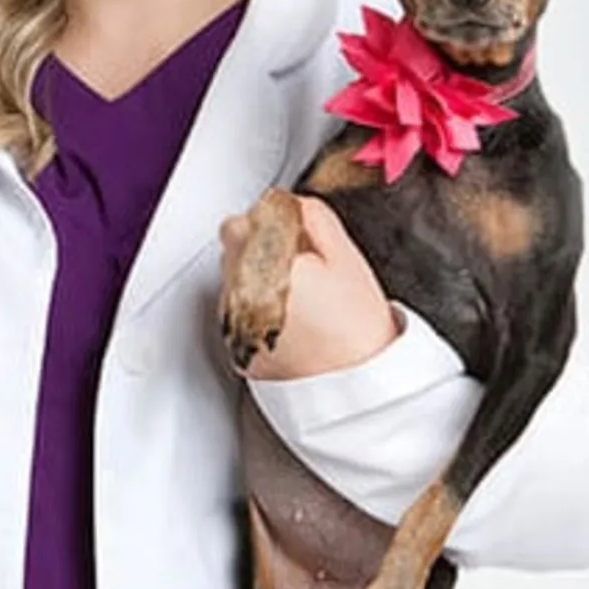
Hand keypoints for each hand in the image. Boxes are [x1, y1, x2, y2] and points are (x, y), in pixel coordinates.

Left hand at [219, 194, 397, 380]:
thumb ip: (313, 217)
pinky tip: (290, 319)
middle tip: (298, 261)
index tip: (288, 230)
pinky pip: (237, 314)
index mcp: (264, 263)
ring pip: (232, 281)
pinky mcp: (238, 347)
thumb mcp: (345, 257)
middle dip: (258, 246)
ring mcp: (236, 322)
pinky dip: (255, 310)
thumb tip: (291, 203)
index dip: (267, 221)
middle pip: (231, 250)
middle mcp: (241, 292)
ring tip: (299, 296)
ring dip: (254, 278)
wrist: (355, 385)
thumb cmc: (357, 326)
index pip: (240, 222)